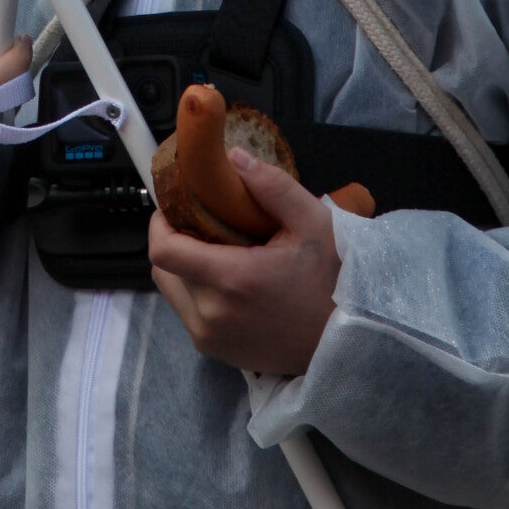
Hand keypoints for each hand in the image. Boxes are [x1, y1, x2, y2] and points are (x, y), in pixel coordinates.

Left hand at [148, 153, 341, 376]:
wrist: (348, 340)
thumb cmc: (333, 280)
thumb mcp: (314, 224)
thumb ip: (273, 187)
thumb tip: (234, 157)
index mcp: (232, 280)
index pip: (163, 250)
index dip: (161, 223)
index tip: (177, 206)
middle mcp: (212, 314)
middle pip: (163, 269)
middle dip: (176, 241)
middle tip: (205, 225)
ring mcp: (211, 337)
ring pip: (173, 291)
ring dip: (184, 268)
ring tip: (218, 252)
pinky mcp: (215, 350)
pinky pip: (187, 313)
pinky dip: (196, 292)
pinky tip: (228, 281)